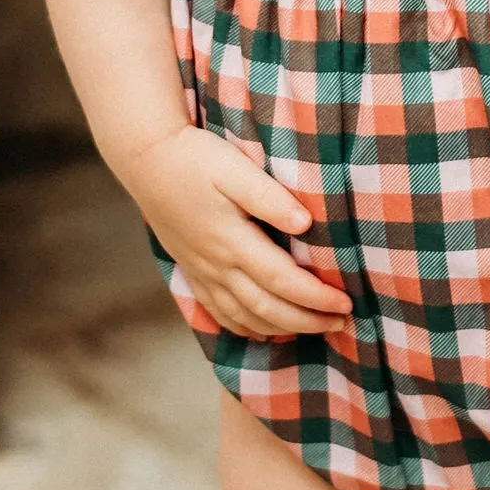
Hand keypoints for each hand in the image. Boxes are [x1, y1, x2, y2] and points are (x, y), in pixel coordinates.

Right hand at [122, 126, 350, 341]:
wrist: (145, 159)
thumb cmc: (195, 157)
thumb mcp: (234, 168)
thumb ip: (269, 197)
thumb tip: (305, 224)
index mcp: (232, 240)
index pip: (282, 280)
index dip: (316, 297)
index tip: (345, 304)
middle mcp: (217, 264)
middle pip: (267, 307)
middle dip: (307, 321)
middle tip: (341, 325)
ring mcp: (202, 271)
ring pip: (244, 316)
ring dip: (282, 328)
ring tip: (314, 330)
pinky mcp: (192, 270)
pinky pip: (219, 312)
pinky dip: (245, 327)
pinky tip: (262, 331)